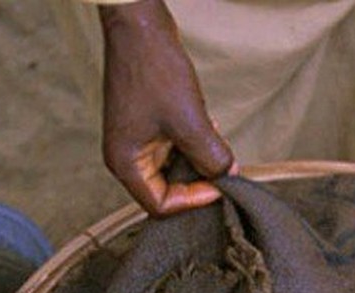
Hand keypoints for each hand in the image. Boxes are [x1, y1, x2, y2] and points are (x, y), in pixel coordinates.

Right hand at [98, 0, 234, 215]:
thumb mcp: (190, 121)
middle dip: (198, 179)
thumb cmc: (155, 69)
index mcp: (125, 163)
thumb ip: (211, 156)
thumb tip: (229, 175)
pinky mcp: (147, 124)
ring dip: (199, 159)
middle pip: (167, 189)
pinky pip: (174, 147)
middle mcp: (126, 156)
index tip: (220, 186)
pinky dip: (193, 143)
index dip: (194, 201)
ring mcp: (135, 140)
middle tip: (223, 166)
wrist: (140, 25)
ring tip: (216, 140)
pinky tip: (209, 127)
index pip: (161, 205)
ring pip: (174, 168)